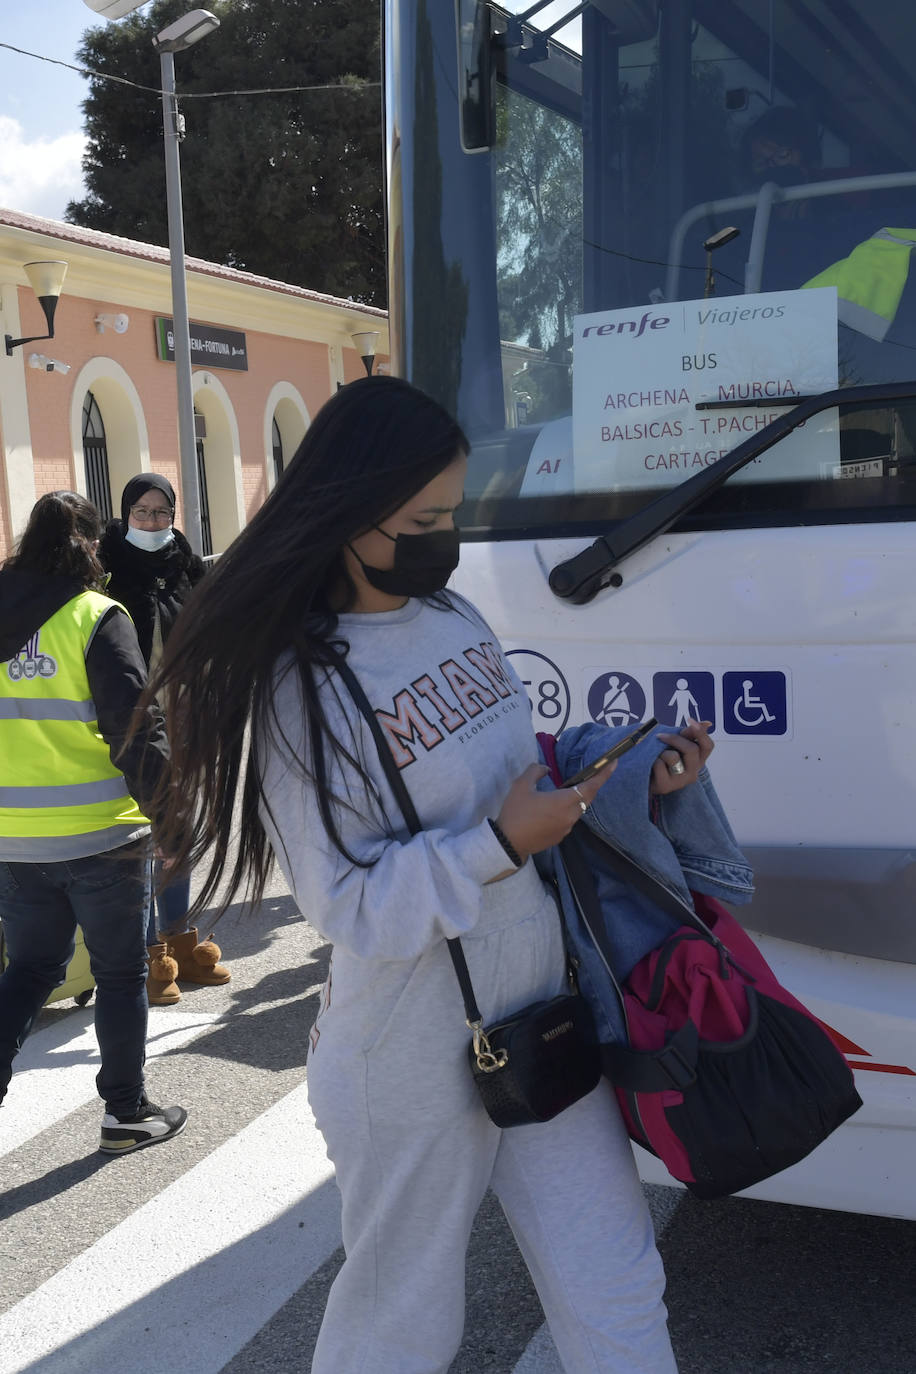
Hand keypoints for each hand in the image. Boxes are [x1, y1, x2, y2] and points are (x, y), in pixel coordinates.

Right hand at [496, 759, 616, 862]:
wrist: (507, 844)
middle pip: (587, 798)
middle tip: (591, 774)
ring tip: (565, 791)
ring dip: (576, 799)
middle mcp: (570, 816)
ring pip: (578, 809)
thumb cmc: (515, 812)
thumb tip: (546, 770)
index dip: (603, 774)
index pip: (590, 786)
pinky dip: (566, 810)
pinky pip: (569, 819)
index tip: (613, 763)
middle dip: (591, 785)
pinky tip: (552, 809)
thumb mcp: (521, 786)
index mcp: (563, 801)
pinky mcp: (560, 837)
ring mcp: (566, 828)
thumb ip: (536, 771)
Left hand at [650, 719, 713, 795]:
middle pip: (692, 749)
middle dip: (674, 739)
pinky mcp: (666, 786)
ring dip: (661, 752)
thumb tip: (707, 723)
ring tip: (656, 757)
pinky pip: (659, 765)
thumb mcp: (675, 745)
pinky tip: (650, 767)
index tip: (690, 720)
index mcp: (697, 760)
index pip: (708, 746)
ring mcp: (680, 781)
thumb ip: (688, 735)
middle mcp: (693, 772)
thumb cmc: (661, 758)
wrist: (643, 777)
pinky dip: (652, 761)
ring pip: (673, 757)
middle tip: (659, 736)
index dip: (701, 733)